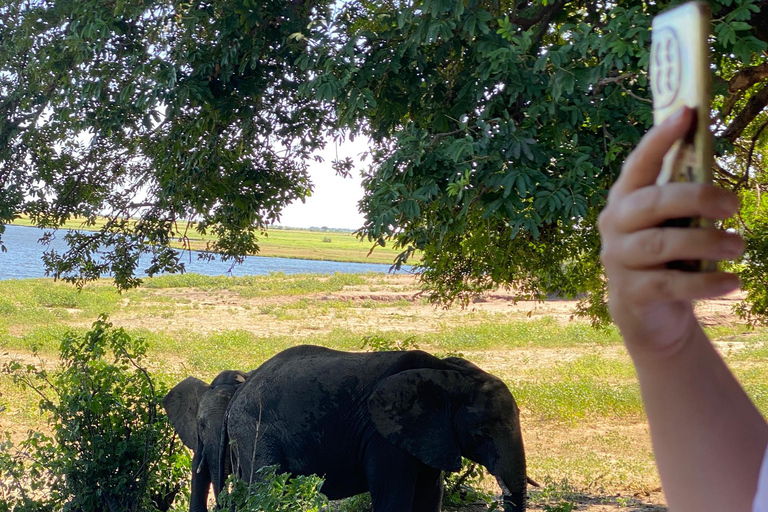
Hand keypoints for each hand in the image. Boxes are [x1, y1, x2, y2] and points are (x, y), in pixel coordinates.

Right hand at [598, 107, 742, 355]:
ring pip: (660, 244)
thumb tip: (714, 158)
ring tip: (740, 245)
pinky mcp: (630, 292)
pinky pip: (669, 285)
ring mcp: (618, 259)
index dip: (660, 138)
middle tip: (735, 203)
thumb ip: (683, 197)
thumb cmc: (667, 256)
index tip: (687, 113)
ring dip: (705, 242)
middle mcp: (615, 224)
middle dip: (696, 199)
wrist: (647, 312)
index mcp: (626, 199)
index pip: (639, 164)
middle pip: (652, 204)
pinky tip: (733, 282)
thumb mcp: (672, 223)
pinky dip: (705, 283)